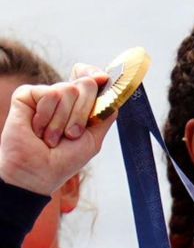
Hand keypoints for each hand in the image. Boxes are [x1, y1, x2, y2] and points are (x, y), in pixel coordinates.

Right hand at [0, 66, 116, 196]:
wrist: (39, 172)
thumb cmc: (65, 159)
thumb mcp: (94, 138)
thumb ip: (105, 113)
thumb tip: (112, 88)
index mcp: (80, 105)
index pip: (91, 77)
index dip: (98, 75)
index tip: (104, 80)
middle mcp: (64, 96)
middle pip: (86, 84)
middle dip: (82, 113)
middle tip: (71, 134)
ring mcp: (45, 94)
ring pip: (67, 90)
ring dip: (63, 120)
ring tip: (52, 137)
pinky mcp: (26, 95)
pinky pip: (48, 93)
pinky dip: (46, 116)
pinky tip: (38, 129)